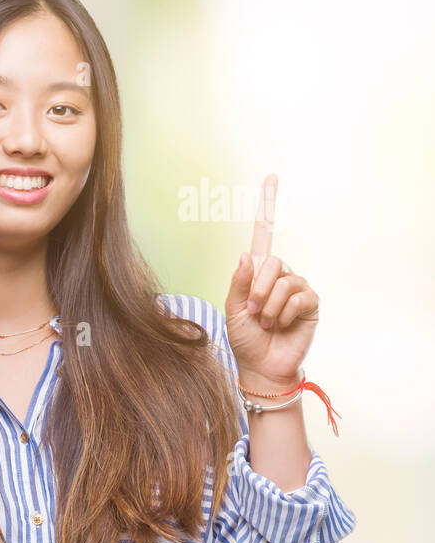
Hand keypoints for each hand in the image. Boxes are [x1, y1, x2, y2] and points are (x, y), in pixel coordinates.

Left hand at [223, 173, 319, 389]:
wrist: (261, 366)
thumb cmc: (245, 338)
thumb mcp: (232, 309)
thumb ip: (238, 283)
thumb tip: (246, 255)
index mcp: (257, 272)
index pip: (263, 235)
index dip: (267, 206)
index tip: (271, 177)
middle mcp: (279, 275)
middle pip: (271, 262)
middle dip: (257, 290)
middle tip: (253, 312)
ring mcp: (297, 287)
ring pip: (284, 281)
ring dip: (268, 306)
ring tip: (266, 323)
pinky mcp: (311, 303)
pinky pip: (298, 297)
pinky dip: (283, 314)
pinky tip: (281, 325)